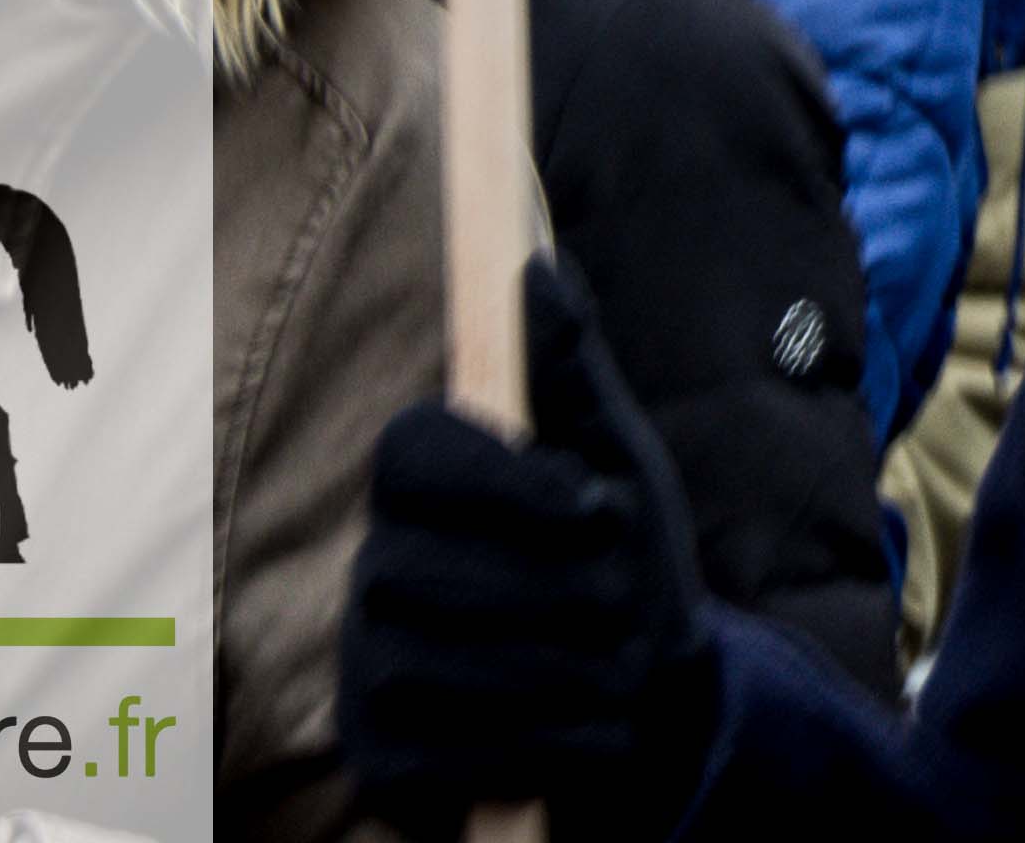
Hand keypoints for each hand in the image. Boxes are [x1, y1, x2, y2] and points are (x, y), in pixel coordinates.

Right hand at [341, 257, 719, 837]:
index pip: (409, 453)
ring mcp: (367, 666)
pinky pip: (440, 752)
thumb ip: (575, 376)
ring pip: (439, 666)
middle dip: (553, 594)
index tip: (600, 506)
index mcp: (427, 489)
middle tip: (621, 609)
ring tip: (616, 675)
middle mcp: (375, 568)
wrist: (657, 704)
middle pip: (420, 567)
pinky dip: (538, 745)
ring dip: (561, 675)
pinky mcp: (378, 754)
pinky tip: (582, 733)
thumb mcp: (622, 464)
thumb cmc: (629, 566)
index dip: (503, 481)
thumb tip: (537, 268)